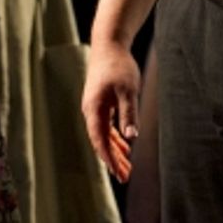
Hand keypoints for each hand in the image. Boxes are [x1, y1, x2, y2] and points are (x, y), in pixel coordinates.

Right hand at [82, 39, 140, 182]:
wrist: (109, 45)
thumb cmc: (119, 66)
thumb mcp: (128, 90)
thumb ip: (128, 114)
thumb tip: (131, 138)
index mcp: (94, 110)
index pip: (100, 140)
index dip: (108, 158)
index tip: (117, 173)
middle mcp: (91, 112)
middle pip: (101, 142)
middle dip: (112, 160)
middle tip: (124, 177)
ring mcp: (95, 108)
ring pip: (104, 136)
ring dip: (115, 151)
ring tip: (126, 168)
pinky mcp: (101, 103)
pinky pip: (106, 127)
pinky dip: (115, 138)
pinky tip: (124, 147)